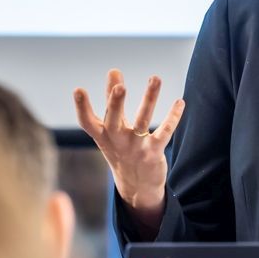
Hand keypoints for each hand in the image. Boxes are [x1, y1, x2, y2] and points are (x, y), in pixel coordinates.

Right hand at [73, 69, 184, 238]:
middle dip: (115, 103)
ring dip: (149, 98)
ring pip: (142, 120)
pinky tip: (180, 102)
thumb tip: (114, 70)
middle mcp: (117, 141)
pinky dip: (173, 117)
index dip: (81, 107)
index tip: (78, 89)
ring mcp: (135, 146)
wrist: (136, 187)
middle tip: (120, 86)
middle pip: (113, 120)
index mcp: (103, 136)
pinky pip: (164, 132)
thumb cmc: (121, 150)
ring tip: (155, 78)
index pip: (87, 122)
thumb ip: (113, 100)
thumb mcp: (112, 129)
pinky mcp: (153, 152)